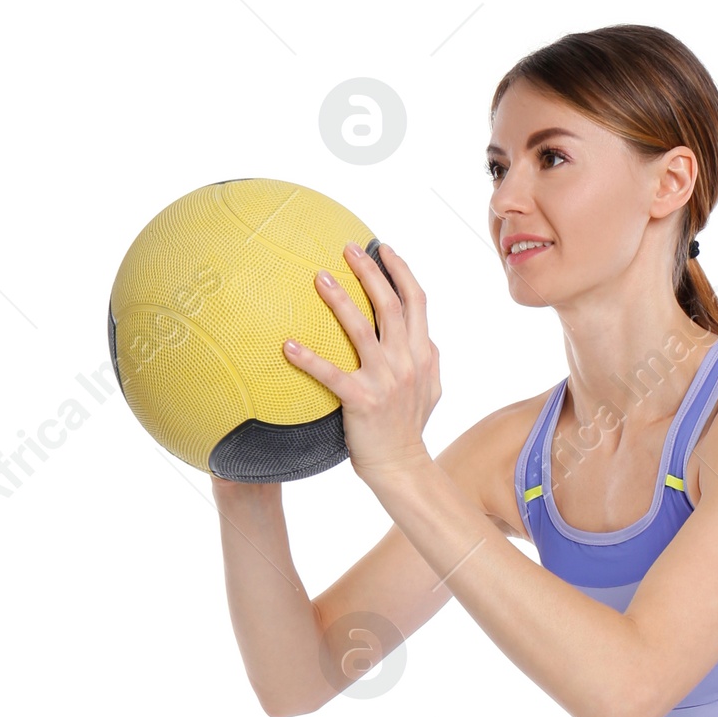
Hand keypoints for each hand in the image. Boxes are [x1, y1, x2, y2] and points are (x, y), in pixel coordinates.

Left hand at [283, 241, 441, 485]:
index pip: (417, 302)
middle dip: (370, 271)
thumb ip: (427, 359)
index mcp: (422, 355)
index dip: (401, 271)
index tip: (383, 248)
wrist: (402, 468)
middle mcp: (407, 363)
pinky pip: (331, 375)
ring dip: (340, 300)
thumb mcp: (430, 390)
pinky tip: (288, 345)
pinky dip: (309, 359)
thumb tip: (424, 336)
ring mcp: (386, 382)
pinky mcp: (362, 402)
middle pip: (390, 306)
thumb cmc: (409, 429)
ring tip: (318, 277)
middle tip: (347, 248)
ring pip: (362, 331)